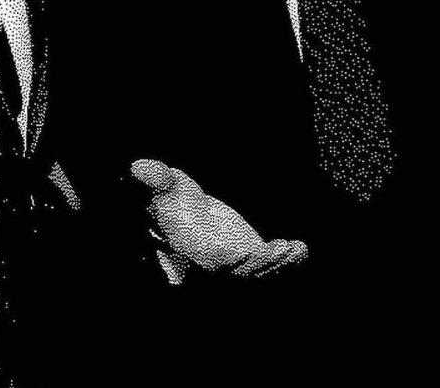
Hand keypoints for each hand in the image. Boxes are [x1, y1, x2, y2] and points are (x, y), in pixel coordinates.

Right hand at [130, 159, 307, 282]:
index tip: (237, 254)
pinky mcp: (252, 259)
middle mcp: (215, 265)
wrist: (190, 214)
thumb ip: (156, 179)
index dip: (223, 262)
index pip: (207, 263)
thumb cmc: (173, 200)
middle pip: (237, 274)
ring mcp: (236, 265)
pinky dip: (287, 260)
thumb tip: (138, 165)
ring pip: (257, 273)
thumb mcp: (165, 187)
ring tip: (290, 248)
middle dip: (256, 266)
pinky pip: (271, 265)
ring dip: (275, 264)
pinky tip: (301, 250)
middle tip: (275, 250)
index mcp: (191, 250)